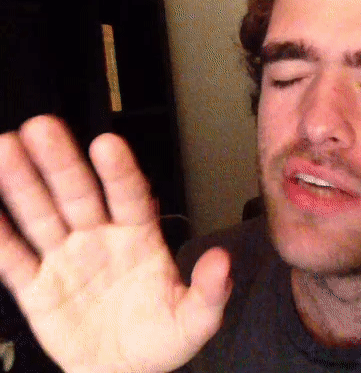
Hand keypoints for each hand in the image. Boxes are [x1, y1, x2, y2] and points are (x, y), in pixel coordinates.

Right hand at [0, 115, 230, 372]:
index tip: (107, 143)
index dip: (119, 171)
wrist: (122, 370)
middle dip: (61, 162)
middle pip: (78, 194)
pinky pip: (15, 259)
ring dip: (22, 184)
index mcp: (139, 237)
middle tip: (43, 127)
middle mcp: (100, 237)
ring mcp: (67, 258)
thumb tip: (223, 262)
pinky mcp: (38, 287)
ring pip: (42, 215)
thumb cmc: (160, 339)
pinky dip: (0, 236)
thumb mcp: (192, 320)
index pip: (129, 196)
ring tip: (5, 148)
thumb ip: (208, 292)